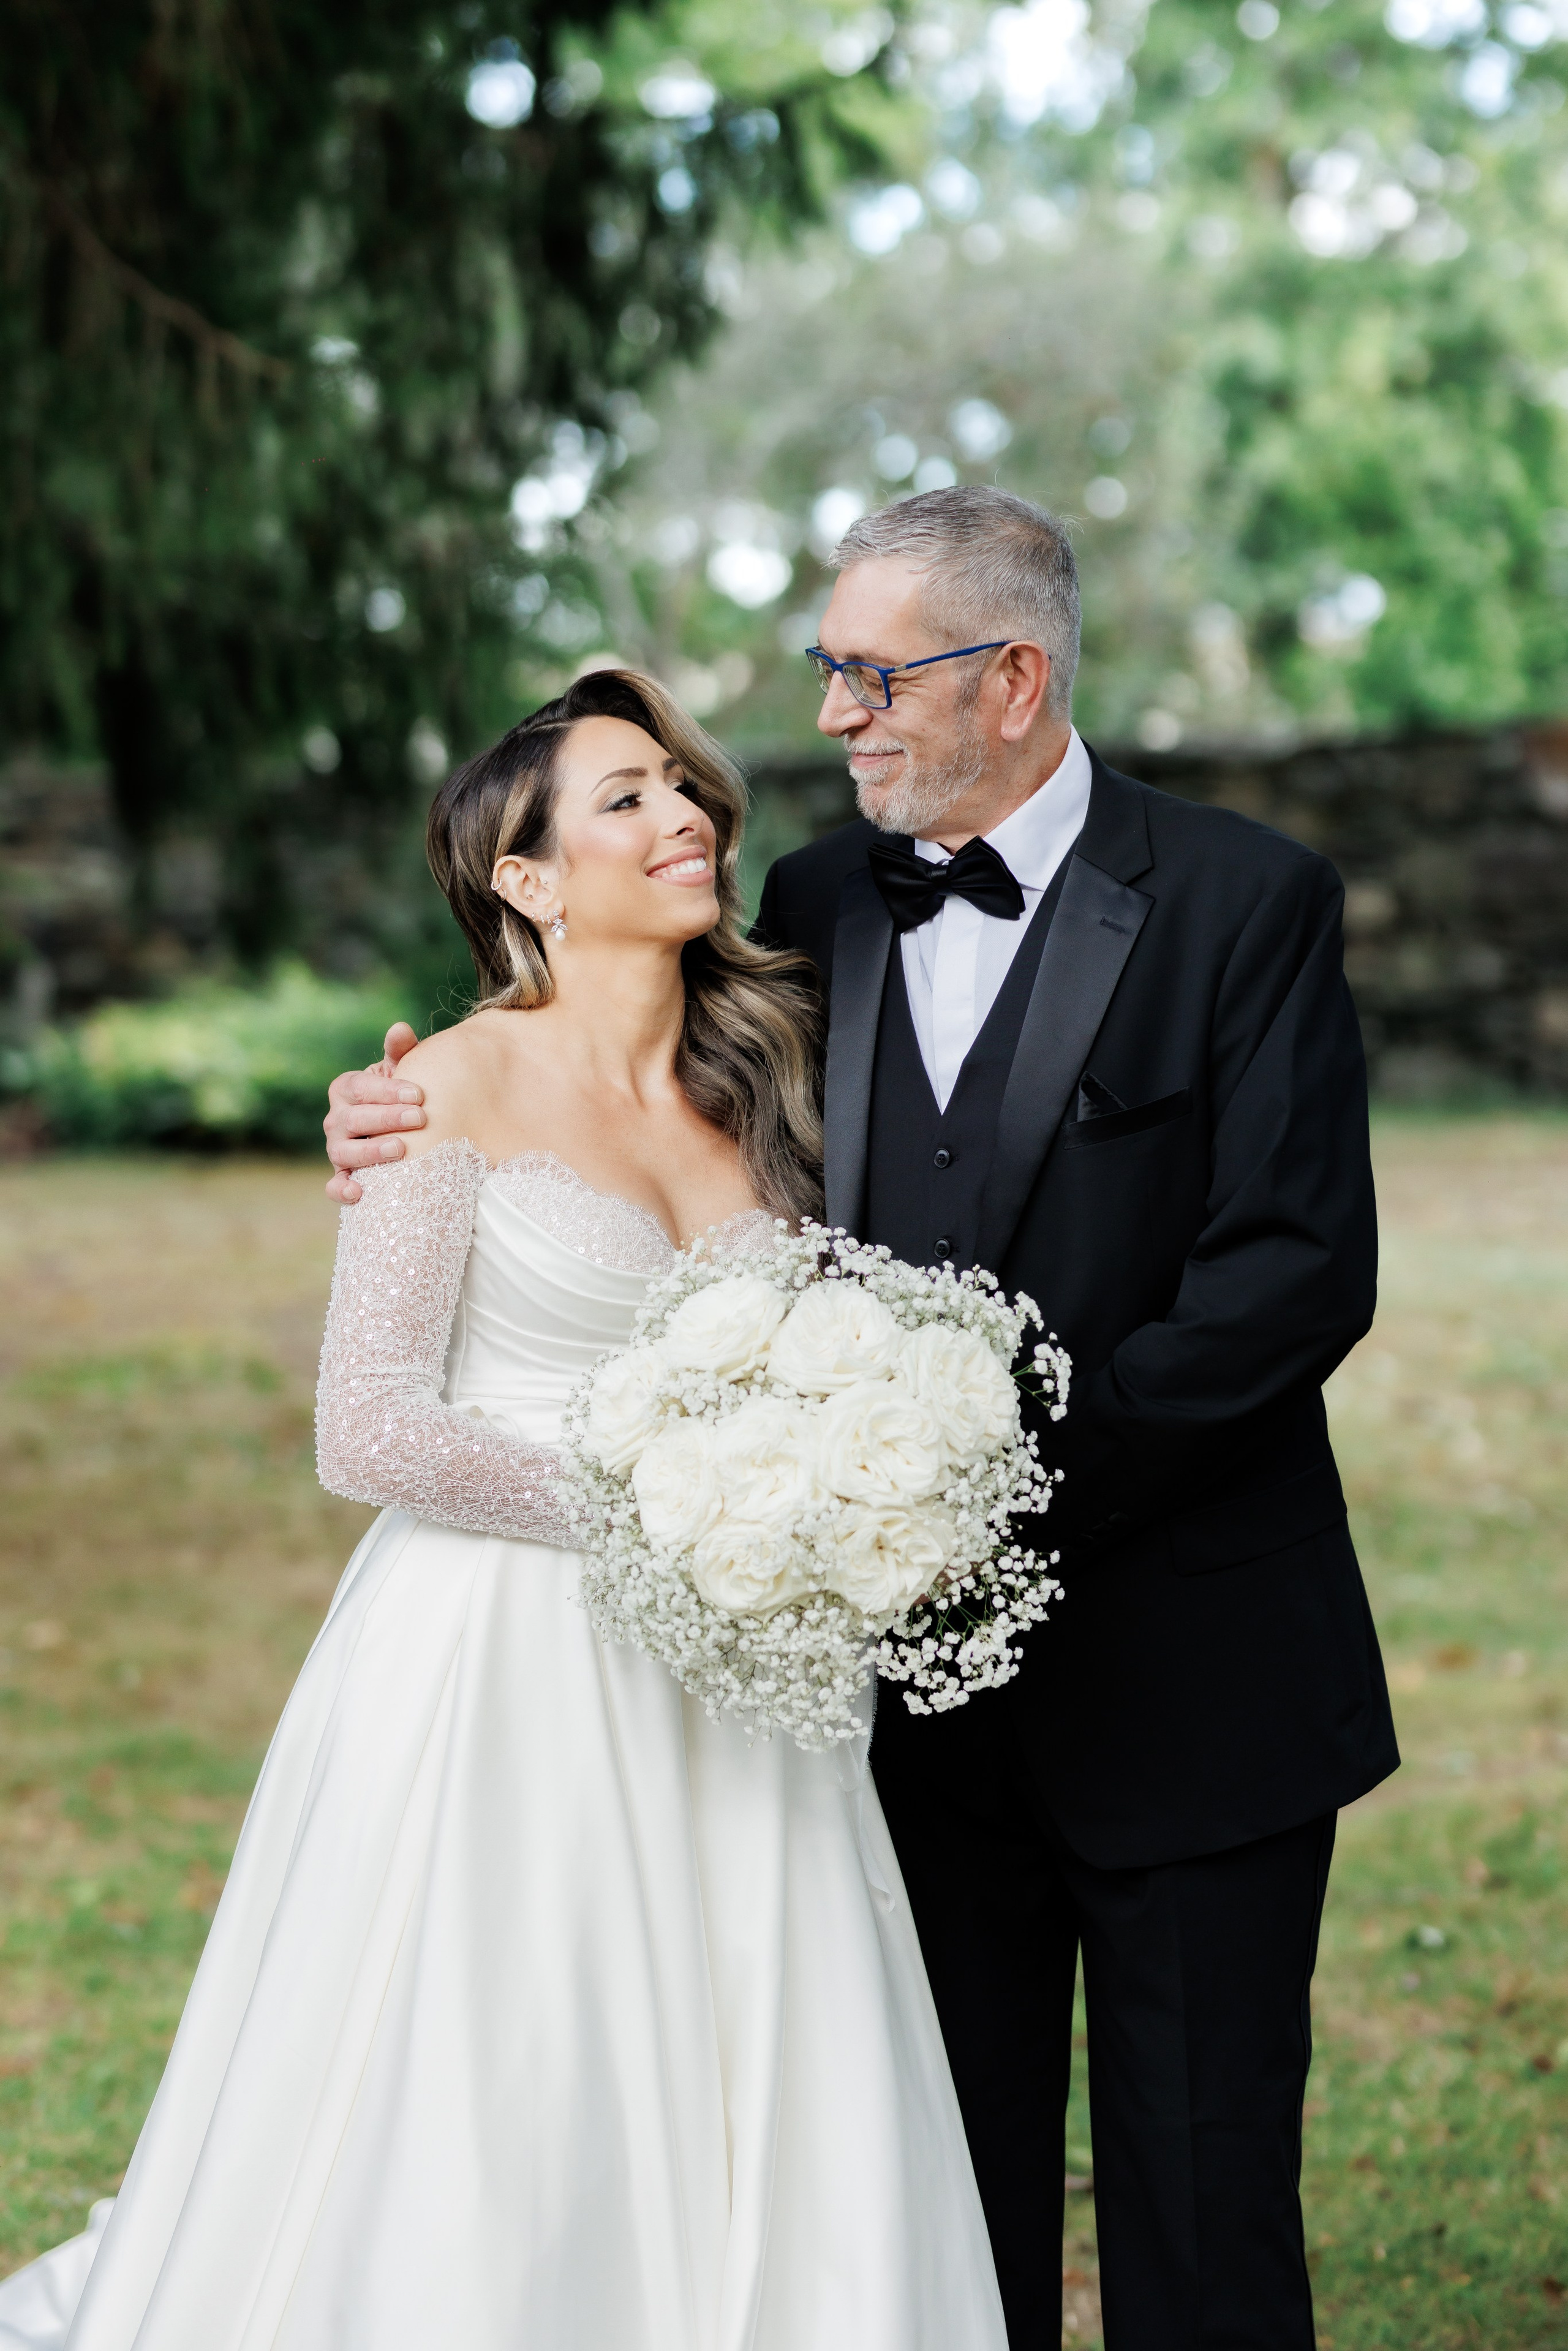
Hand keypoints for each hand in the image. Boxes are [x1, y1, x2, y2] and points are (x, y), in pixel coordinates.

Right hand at [324, 1023, 424, 1202]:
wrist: (401, 1128)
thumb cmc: (402, 1094)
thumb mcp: (401, 1070)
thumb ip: (400, 1051)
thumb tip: (400, 1029)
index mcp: (346, 1089)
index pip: (360, 1088)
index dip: (387, 1091)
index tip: (418, 1094)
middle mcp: (335, 1119)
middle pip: (354, 1120)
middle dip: (387, 1119)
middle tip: (420, 1119)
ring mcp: (337, 1149)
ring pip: (343, 1152)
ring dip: (371, 1152)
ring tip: (400, 1150)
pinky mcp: (342, 1176)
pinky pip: (334, 1186)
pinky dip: (342, 1191)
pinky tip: (361, 1193)